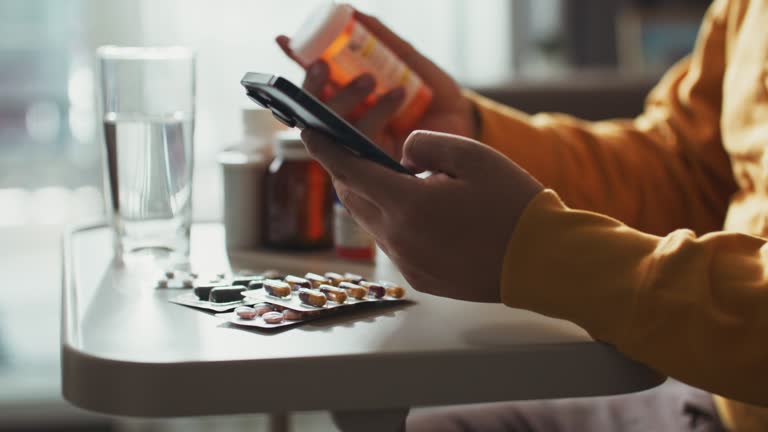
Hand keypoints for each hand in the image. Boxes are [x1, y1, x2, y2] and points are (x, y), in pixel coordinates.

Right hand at [277, 9, 475, 159]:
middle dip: (314, 86)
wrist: (468, 127)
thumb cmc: (437, 96)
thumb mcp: (410, 61)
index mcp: (350, 99)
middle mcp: (348, 123)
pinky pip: (361, 146)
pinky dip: (374, 116)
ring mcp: (360, 146)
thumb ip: (384, 40)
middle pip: (313, 109)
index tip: (283, 40)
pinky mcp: (376, 166)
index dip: (295, 62)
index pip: (314, 82)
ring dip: (344, 99)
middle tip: (325, 64)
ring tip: (370, 78)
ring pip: (332, 128)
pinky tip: (397, 96)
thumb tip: (354, 12)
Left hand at [301, 129, 542, 302]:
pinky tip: (423, 213)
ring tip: (402, 182)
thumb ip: (427, 145)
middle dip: (349, 173)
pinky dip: (395, 222)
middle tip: (358, 153)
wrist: (541, 262)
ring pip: (372, 222)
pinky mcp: (420, 279)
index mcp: (408, 204)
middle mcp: (398, 238)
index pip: (350, 171)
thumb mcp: (473, 156)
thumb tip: (402, 152)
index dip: (326, 149)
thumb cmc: (513, 205)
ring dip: (375, 199)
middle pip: (354, 199)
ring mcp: (407, 263)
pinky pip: (393, 243)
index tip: (310, 133)